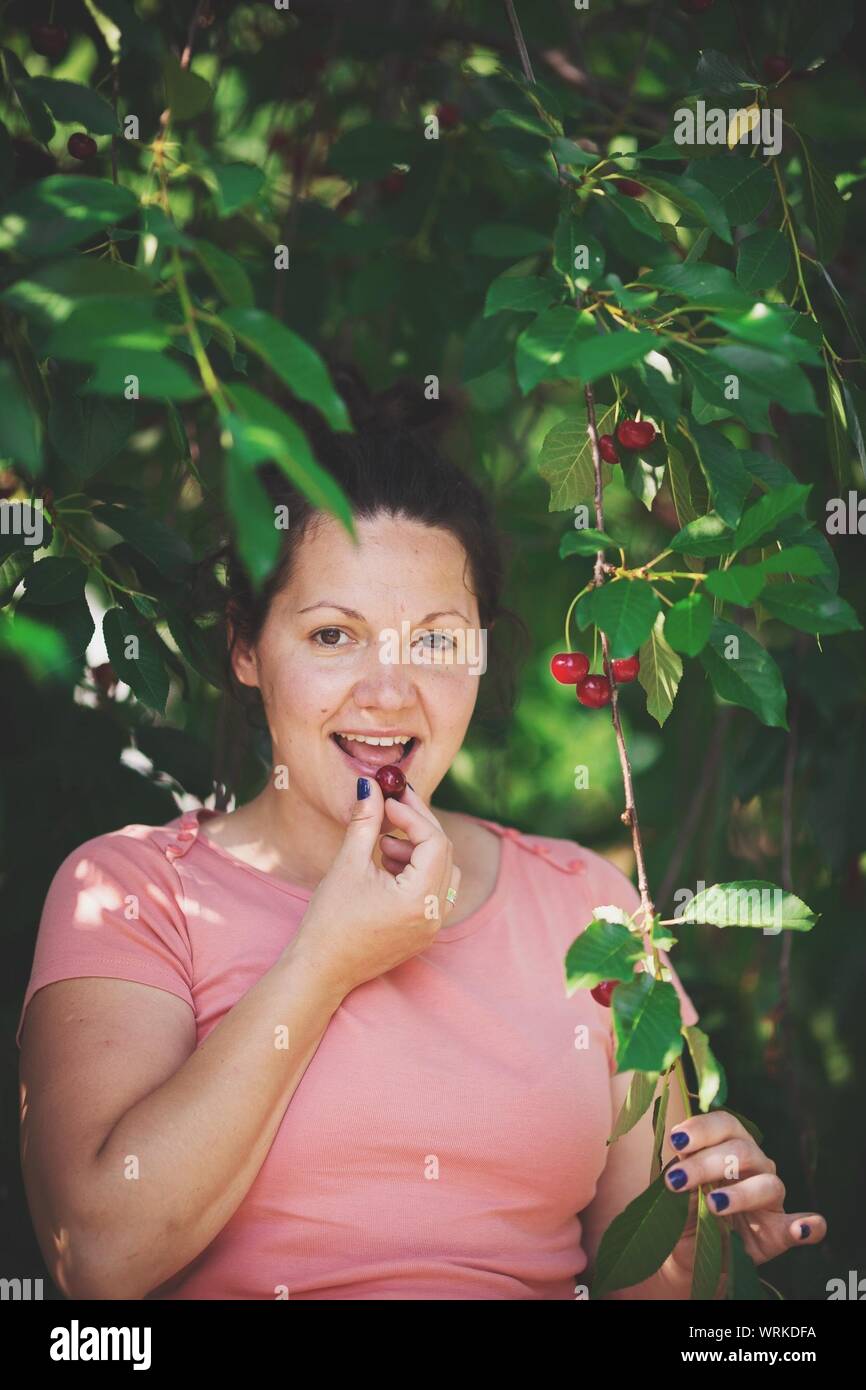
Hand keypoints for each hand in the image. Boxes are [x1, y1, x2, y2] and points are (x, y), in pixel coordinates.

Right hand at [291, 778, 460, 1000]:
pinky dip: (418, 872)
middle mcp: (435, 914)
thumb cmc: (330, 920)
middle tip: (393, 806)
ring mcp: (432, 926)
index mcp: (420, 898)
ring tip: (383, 845)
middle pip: (444, 853)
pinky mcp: (424, 932)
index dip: (414, 815)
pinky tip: (387, 866)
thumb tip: (371, 786)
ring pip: (444, 871)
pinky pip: (436, 891)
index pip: (435, 841)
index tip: (389, 801)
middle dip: (419, 826)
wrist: (321, 969)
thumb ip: (366, 822)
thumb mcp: (348, 865)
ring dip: (418, 850)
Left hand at [663, 1110, 826, 1271]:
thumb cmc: (686, 1210)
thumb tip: (678, 1169)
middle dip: (707, 1163)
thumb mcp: (677, 1191)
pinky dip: (808, 1227)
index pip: (725, 1124)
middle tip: (676, 1181)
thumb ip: (681, 1177)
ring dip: (740, 1194)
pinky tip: (802, 1230)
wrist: (692, 1252)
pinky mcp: (780, 1232)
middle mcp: (755, 1166)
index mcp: (729, 1146)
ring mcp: (770, 1199)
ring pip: (767, 1184)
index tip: (676, 1141)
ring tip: (713, 1205)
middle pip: (742, 1151)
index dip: (702, 1128)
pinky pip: (801, 1227)